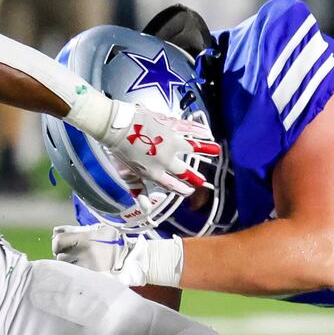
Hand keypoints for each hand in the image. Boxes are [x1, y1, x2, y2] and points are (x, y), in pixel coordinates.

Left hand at [52, 225, 184, 287]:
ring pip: (67, 270)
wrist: (132, 258)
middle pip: (60, 258)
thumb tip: (55, 232)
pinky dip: (76, 277)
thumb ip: (75, 230)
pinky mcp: (92, 280)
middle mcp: (84, 255)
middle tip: (74, 256)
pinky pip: (76, 279)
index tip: (63, 246)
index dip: (58, 244)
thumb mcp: (98, 230)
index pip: (58, 242)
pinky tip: (83, 274)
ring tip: (81, 265)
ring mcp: (88, 270)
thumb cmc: (114, 241)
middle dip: (65, 257)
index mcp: (85, 240)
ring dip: (70, 268)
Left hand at [97, 101, 221, 197]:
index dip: (182, 189)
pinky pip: (188, 129)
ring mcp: (170, 142)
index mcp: (154, 173)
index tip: (189, 191)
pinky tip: (207, 132)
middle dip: (194, 176)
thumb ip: (138, 190)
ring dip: (206, 149)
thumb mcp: (127, 174)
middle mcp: (165, 160)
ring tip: (217, 150)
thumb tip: (146, 208)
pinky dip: (198, 130)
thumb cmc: (118, 150)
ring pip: (192, 147)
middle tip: (202, 180)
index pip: (172, 185)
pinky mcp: (170, 126)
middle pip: (183, 170)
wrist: (116, 126)